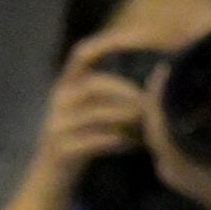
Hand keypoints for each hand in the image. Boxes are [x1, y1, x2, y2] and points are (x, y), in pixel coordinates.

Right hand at [0, 32, 151, 209]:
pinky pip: (93, 140)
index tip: (143, 35)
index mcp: (67, 82)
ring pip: (94, 113)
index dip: (111, 41)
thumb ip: (115, 86)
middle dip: (125, 88)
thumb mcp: (94, 105)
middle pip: (93, 84)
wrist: (51, 174)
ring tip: (146, 120)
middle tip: (150, 96)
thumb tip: (159, 69)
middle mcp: (58, 99)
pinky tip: (133, 143)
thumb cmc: (82, 132)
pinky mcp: (60, 149)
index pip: (83, 52)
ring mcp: (56, 125)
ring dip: (125, 115)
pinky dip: (117, 140)